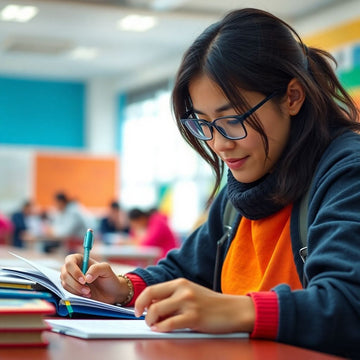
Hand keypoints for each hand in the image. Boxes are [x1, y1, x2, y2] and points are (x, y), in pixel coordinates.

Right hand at [60, 254, 128, 303]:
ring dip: (76, 290)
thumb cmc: (109, 278)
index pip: (69, 261)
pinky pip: (67, 292)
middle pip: (64, 273)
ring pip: (64, 284)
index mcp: (80, 260)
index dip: (74, 271)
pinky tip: (86, 295)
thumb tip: (86, 277)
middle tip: (87, 289)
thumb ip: (97, 269)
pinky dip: (76, 294)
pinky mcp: (71, 290)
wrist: (111, 292)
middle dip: (75, 283)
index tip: (84, 280)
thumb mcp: (106, 269)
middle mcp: (73, 269)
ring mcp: (71, 280)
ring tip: (89, 292)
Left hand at [134, 278, 254, 333]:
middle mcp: (182, 290)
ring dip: (151, 322)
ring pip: (157, 311)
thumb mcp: (190, 293)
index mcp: (180, 283)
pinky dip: (161, 329)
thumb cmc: (210, 304)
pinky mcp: (194, 317)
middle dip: (143, 312)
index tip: (137, 310)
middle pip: (151, 300)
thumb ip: (172, 296)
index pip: (152, 289)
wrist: (232, 310)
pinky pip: (169, 324)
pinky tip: (162, 330)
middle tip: (145, 320)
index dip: (140, 301)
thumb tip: (150, 306)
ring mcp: (188, 303)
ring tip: (155, 326)